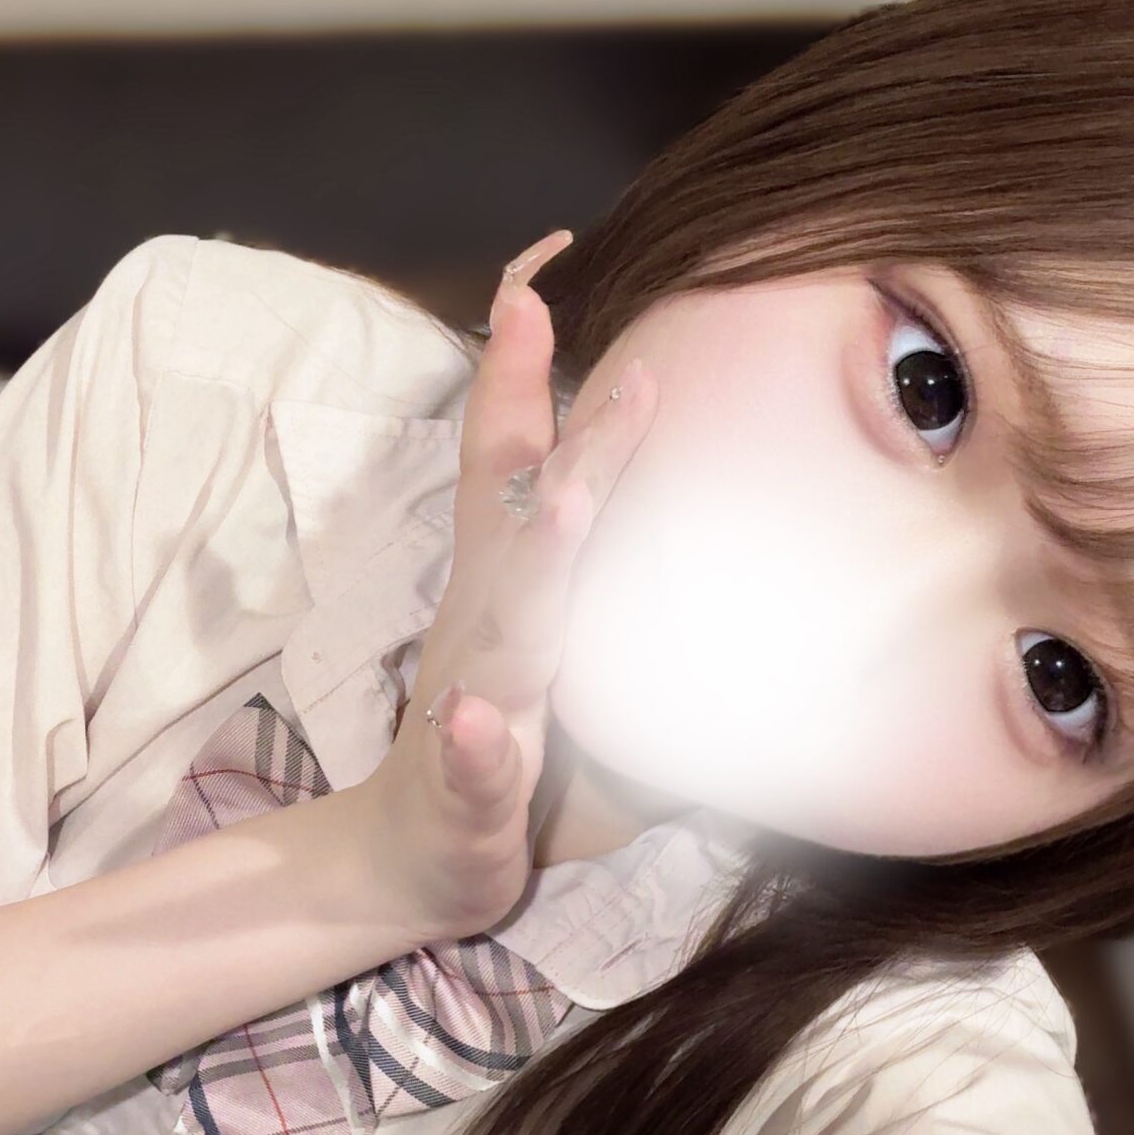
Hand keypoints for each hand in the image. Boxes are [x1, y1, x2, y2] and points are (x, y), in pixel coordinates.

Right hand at [359, 230, 656, 946]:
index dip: (520, 369)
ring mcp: (472, 698)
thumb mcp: (569, 660)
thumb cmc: (504, 752)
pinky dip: (473, 742)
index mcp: (508, 587)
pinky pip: (470, 760)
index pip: (512, 459)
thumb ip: (622, 597)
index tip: (537, 274)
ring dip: (538, 558)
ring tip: (570, 503)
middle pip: (515, 506)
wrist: (413, 860)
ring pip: (508, 620)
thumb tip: (719, 533)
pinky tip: (476, 722)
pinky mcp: (463, 784)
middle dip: (548, 422)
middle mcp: (486, 623)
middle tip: (562, 324)